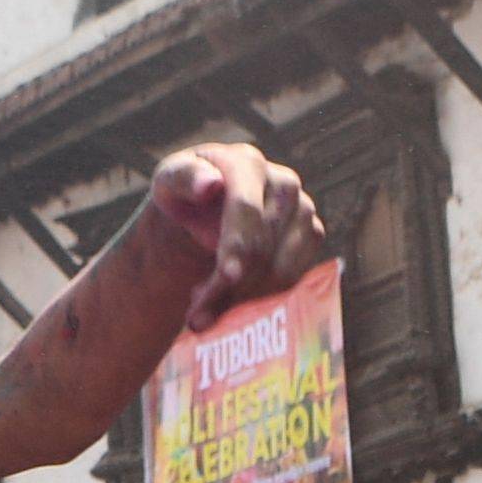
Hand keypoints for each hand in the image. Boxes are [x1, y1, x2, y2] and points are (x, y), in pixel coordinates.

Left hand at [149, 145, 329, 331]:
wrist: (208, 209)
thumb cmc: (185, 194)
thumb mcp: (169, 182)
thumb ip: (183, 178)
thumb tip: (210, 185)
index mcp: (246, 163)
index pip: (246, 210)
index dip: (238, 246)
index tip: (226, 278)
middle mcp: (282, 182)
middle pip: (262, 248)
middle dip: (228, 288)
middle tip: (195, 319)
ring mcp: (303, 208)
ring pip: (281, 270)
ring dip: (242, 300)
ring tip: (205, 309)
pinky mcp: (312, 234)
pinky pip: (292, 280)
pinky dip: (260, 299)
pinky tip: (232, 298)